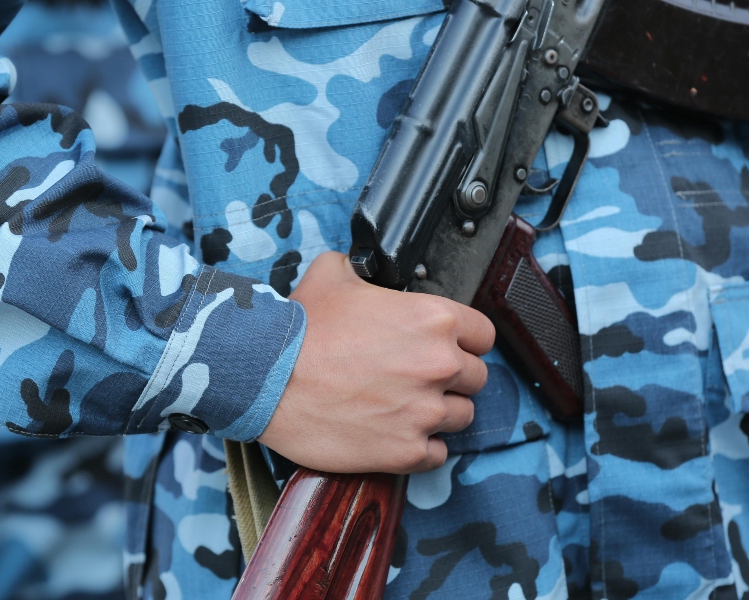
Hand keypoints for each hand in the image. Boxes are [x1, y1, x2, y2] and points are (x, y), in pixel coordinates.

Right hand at [258, 252, 494, 473]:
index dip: (464, 341)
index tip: (446, 347)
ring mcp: (424, 412)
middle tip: (417, 379)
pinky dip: (421, 448)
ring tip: (405, 408)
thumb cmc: (298, 329)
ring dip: (439, 413)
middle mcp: (439, 365)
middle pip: (475, 378)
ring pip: (461, 417)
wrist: (265, 377)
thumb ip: (364, 270)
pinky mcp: (405, 451)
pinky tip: (395, 434)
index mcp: (433, 319)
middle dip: (451, 378)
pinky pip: (436, 454)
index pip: (483, 335)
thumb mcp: (333, 273)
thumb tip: (365, 269)